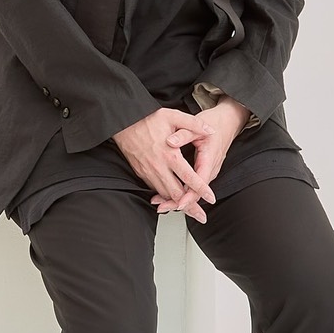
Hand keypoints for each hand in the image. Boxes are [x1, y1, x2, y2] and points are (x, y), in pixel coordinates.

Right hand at [112, 108, 217, 222]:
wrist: (122, 123)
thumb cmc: (147, 118)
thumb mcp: (173, 116)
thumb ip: (194, 124)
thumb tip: (211, 130)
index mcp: (170, 155)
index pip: (189, 177)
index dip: (202, 189)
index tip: (211, 197)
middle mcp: (159, 167)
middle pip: (177, 194)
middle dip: (190, 207)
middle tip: (201, 216)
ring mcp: (148, 172)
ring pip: (165, 194)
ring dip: (177, 204)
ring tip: (189, 211)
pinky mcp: (141, 173)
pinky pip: (155, 189)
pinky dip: (165, 196)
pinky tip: (172, 199)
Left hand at [151, 97, 250, 217]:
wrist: (228, 121)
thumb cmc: (215, 123)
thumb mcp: (199, 125)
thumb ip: (184, 134)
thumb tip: (170, 141)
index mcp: (209, 158)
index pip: (200, 183)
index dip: (189, 196)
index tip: (178, 203)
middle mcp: (210, 168)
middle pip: (196, 193)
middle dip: (180, 203)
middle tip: (162, 207)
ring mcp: (208, 171)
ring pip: (194, 191)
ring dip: (179, 199)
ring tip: (162, 205)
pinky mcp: (204, 171)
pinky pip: (194, 186)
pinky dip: (182, 192)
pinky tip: (168, 195)